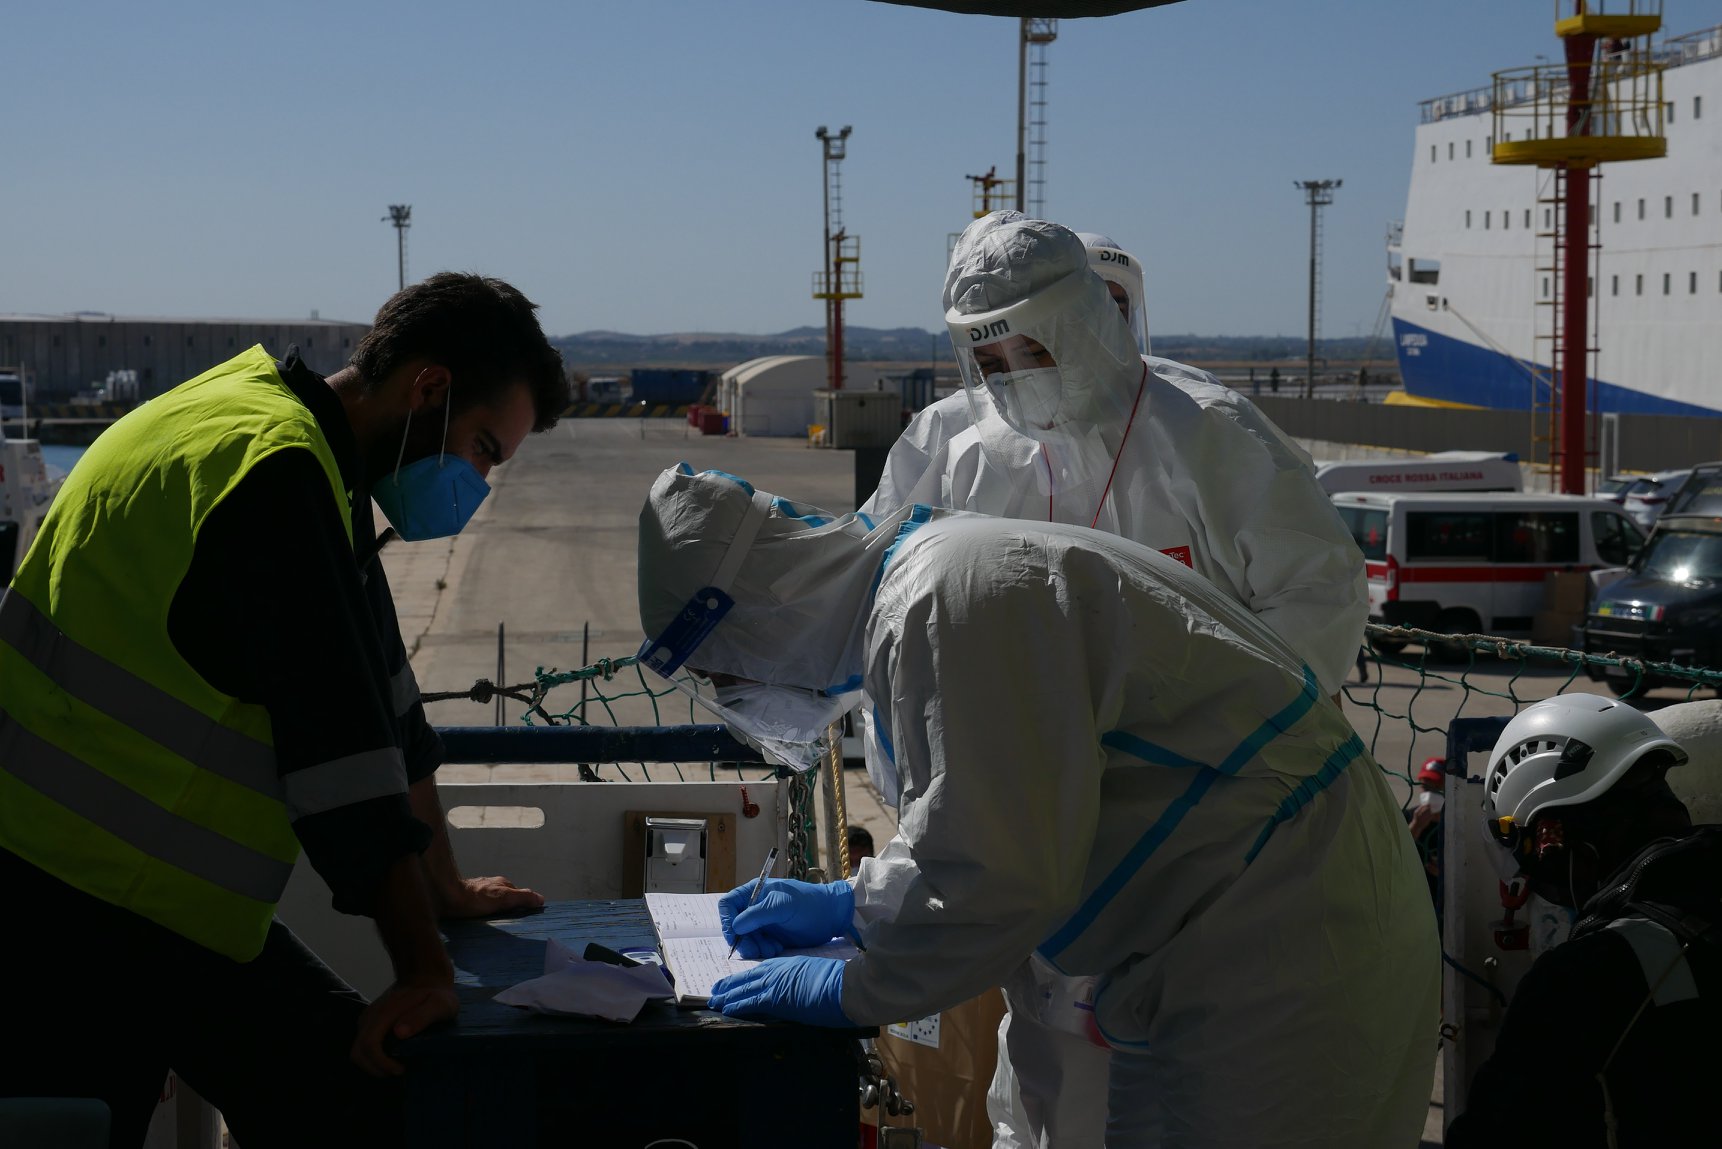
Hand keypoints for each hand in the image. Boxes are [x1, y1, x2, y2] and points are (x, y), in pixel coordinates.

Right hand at [351, 981, 459, 1076]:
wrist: (426, 976)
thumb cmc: (436, 993)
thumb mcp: (439, 1004)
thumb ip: (421, 1017)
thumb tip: (399, 1033)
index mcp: (385, 1013)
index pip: (370, 1045)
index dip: (381, 1063)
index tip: (401, 1069)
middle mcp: (371, 1017)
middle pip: (358, 1052)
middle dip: (376, 1068)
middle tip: (399, 1071)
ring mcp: (367, 1019)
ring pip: (358, 1051)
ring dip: (373, 1065)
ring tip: (395, 1067)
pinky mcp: (369, 1022)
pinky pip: (363, 1045)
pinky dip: (373, 1058)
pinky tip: (391, 1057)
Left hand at [435, 875, 544, 919]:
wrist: (444, 898)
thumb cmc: (474, 899)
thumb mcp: (503, 898)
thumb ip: (522, 898)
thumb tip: (541, 899)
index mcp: (502, 884)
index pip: (519, 895)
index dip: (524, 906)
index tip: (526, 919)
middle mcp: (490, 885)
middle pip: (505, 898)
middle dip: (509, 910)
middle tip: (511, 926)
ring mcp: (477, 891)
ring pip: (491, 903)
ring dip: (495, 913)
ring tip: (495, 928)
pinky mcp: (465, 900)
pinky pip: (479, 908)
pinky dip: (482, 915)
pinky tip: (480, 924)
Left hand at [707, 955, 850, 1026]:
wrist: (844, 985)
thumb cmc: (837, 979)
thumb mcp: (814, 972)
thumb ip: (799, 979)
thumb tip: (795, 989)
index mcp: (786, 964)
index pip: (758, 971)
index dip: (744, 978)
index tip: (733, 982)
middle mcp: (776, 971)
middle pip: (747, 979)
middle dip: (729, 986)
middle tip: (714, 991)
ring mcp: (774, 984)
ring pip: (744, 989)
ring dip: (727, 995)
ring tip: (713, 1000)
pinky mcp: (775, 999)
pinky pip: (750, 1002)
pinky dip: (737, 1004)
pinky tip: (726, 1008)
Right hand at [719, 878, 853, 958]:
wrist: (831, 917)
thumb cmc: (809, 904)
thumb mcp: (783, 906)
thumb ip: (758, 914)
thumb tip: (735, 926)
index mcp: (755, 892)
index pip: (728, 905)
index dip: (727, 921)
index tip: (734, 936)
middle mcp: (756, 907)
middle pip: (735, 926)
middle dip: (744, 940)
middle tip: (756, 950)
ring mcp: (763, 923)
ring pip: (746, 939)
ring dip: (755, 947)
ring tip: (772, 949)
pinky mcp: (772, 936)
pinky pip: (758, 946)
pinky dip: (764, 951)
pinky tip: (778, 949)